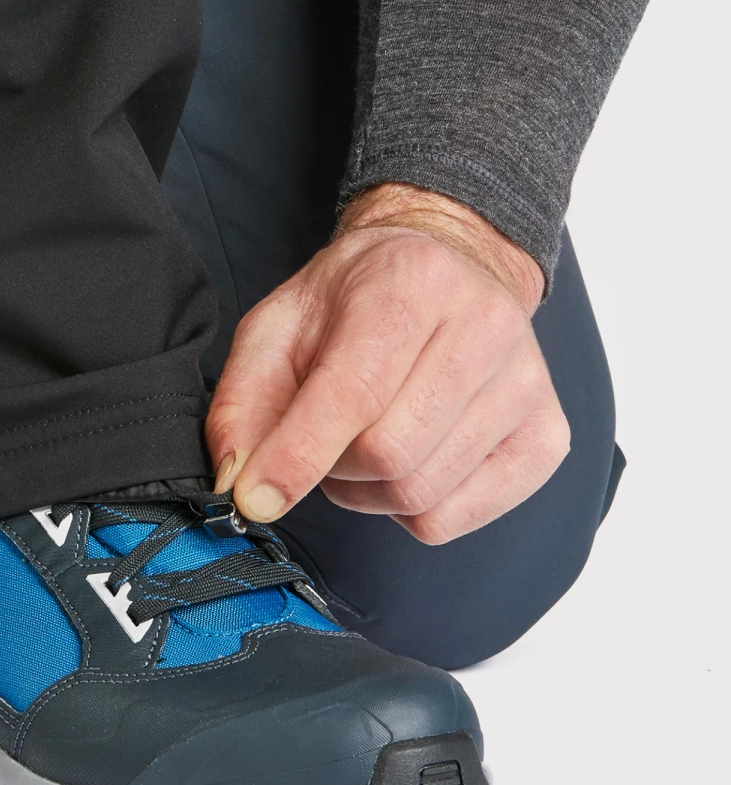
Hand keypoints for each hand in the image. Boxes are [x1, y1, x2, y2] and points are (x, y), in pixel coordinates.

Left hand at [204, 183, 568, 544]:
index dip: (297, 455)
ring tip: (361, 442)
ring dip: (366, 490)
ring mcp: (527, 384)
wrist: (448, 268)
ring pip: (420, 492)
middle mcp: (485, 327)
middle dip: (331, 467)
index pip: (354, 392)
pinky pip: (457, 517)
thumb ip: (244, 400)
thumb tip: (238, 481)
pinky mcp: (547, 435)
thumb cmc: (356, 300)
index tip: (255, 497)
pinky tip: (408, 458)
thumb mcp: (279, 325)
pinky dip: (411, 507)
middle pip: (388, 455)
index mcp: (410, 283)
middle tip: (320, 439)